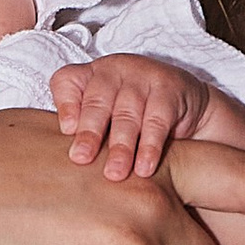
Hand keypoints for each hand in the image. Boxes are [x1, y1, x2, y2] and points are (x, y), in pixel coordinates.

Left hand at [53, 53, 208, 182]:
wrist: (186, 102)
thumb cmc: (133, 112)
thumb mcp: (105, 114)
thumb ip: (81, 127)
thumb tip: (57, 160)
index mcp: (90, 74)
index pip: (68, 81)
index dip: (65, 104)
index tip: (65, 131)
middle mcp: (114, 70)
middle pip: (97, 100)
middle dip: (89, 132)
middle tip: (81, 159)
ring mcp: (143, 76)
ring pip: (127, 113)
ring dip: (121, 146)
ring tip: (114, 174)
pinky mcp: (169, 89)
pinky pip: (157, 120)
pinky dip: (150, 146)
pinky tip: (144, 167)